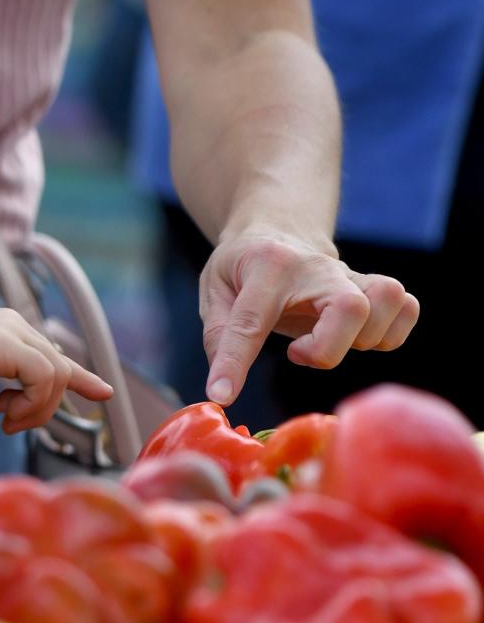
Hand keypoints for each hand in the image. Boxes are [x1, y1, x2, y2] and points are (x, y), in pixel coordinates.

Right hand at [0, 309, 113, 450]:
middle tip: (11, 425)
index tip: (103, 392)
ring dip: (37, 408)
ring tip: (5, 422)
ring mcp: (5, 328)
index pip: (48, 354)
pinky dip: (34, 403)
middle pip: (59, 366)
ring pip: (57, 372)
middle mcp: (5, 325)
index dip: (78, 376)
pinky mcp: (3, 340)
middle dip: (50, 403)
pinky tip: (5, 414)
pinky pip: (47, 375)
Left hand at [200, 227, 419, 405]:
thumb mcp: (214, 292)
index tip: (221, 394)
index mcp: (268, 266)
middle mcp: (317, 268)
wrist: (278, 228)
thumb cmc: (243, 266)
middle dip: (327, 348)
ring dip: (362, 339)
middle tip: (296, 351)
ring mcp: (351, 276)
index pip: (252, 321)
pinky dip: (390, 334)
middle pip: (351, 307)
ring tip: (325, 342)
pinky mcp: (371, 289)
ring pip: (390, 302)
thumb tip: (222, 389)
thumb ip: (219, 336)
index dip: (235, 363)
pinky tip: (353, 339)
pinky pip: (407, 308)